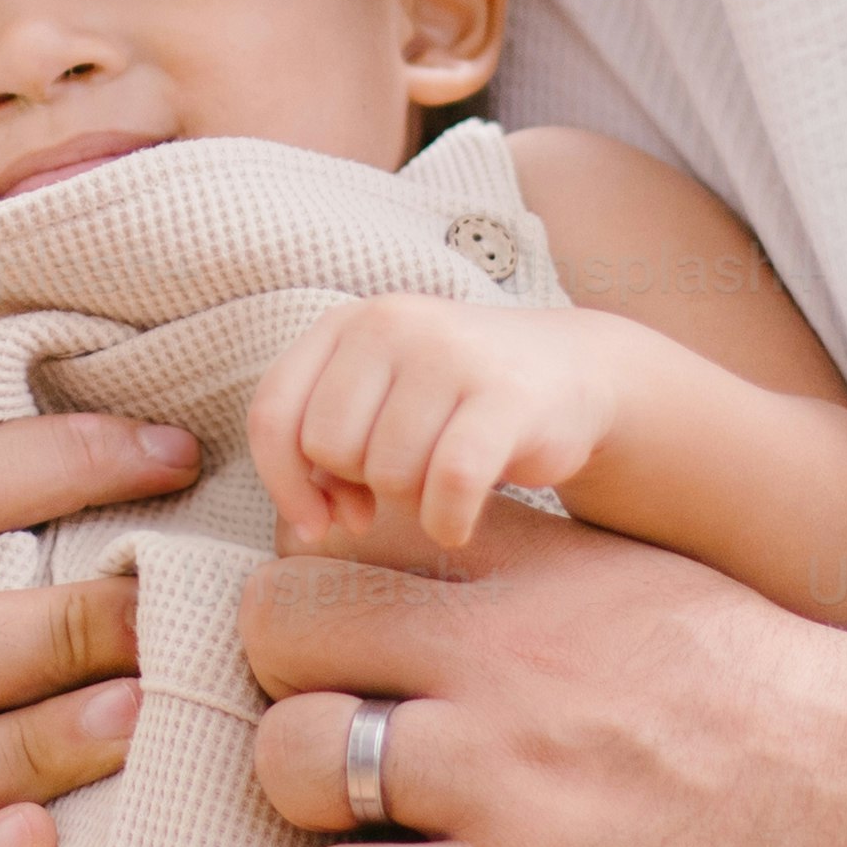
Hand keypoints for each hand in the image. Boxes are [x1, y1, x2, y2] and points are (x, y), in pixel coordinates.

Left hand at [239, 495, 846, 846]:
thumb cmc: (801, 715)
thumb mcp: (666, 591)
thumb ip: (547, 582)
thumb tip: (443, 589)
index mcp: (548, 572)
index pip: (349, 525)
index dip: (328, 590)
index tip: (359, 649)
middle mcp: (510, 655)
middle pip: (282, 622)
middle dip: (293, 685)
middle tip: (349, 744)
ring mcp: (509, 778)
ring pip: (287, 761)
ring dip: (313, 810)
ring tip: (381, 840)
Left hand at [251, 293, 628, 562]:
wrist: (572, 373)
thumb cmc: (456, 406)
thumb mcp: (380, 411)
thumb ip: (327, 453)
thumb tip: (314, 521)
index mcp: (348, 323)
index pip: (274, 412)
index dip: (283, 482)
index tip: (317, 520)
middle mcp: (393, 323)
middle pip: (330, 447)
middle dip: (362, 484)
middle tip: (406, 479)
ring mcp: (450, 353)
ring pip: (388, 471)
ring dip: (413, 501)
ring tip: (444, 478)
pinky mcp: (506, 394)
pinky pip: (450, 483)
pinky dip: (448, 521)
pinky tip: (459, 523)